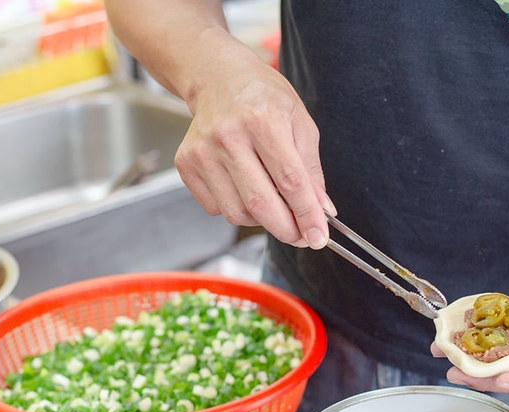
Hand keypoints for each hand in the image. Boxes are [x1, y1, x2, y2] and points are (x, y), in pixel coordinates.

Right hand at [176, 50, 332, 248]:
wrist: (217, 76)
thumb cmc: (262, 96)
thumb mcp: (299, 121)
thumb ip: (311, 169)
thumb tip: (322, 210)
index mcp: (263, 120)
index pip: (290, 181)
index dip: (307, 215)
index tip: (318, 237)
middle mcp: (229, 136)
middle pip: (260, 203)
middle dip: (285, 229)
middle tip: (300, 236)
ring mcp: (203, 151)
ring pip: (236, 212)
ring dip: (260, 219)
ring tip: (270, 201)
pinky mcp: (186, 163)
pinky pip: (215, 208)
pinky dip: (235, 208)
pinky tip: (243, 187)